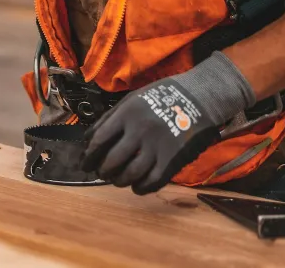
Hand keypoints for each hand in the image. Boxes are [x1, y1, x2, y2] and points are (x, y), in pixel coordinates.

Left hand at [81, 54, 254, 193]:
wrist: (199, 97)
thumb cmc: (162, 97)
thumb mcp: (133, 99)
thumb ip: (111, 118)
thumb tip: (89, 140)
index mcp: (127, 114)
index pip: (99, 140)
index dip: (89, 156)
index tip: (85, 164)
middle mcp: (139, 130)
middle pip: (112, 160)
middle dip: (103, 171)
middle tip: (102, 173)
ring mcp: (157, 146)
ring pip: (131, 174)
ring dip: (120, 181)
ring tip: (118, 180)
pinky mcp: (173, 158)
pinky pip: (153, 181)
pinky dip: (141, 188)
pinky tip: (137, 186)